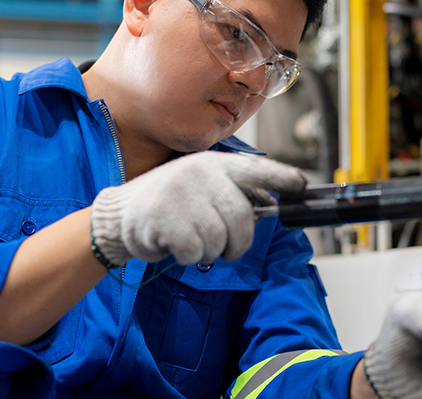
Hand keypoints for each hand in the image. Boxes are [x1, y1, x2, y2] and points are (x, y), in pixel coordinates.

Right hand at [90, 151, 305, 265]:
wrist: (119, 215)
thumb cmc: (170, 204)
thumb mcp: (202, 188)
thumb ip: (233, 194)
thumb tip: (271, 207)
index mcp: (215, 165)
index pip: (257, 169)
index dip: (282, 178)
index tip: (301, 186)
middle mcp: (201, 174)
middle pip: (242, 218)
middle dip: (239, 243)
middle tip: (227, 250)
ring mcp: (182, 194)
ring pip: (219, 239)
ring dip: (210, 251)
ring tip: (192, 241)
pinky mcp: (165, 218)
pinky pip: (196, 251)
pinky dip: (189, 256)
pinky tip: (175, 245)